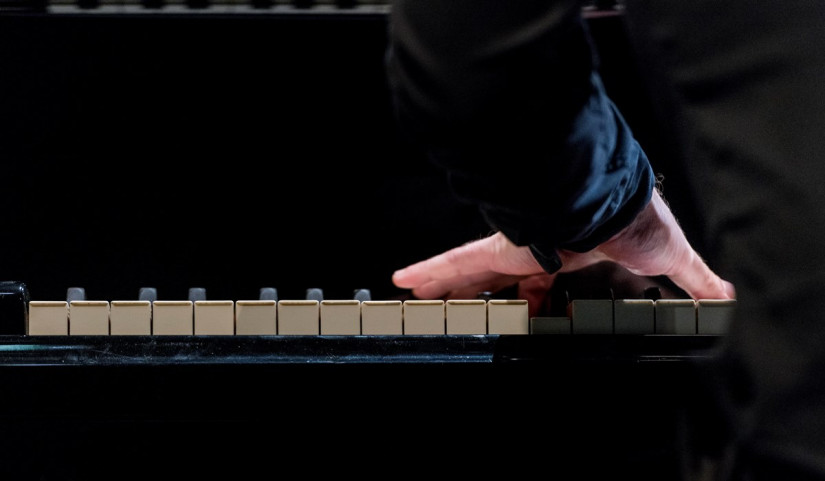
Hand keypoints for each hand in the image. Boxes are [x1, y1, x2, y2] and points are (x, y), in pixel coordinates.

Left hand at [391, 190, 735, 316]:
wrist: (623, 202)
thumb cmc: (642, 221)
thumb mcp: (669, 260)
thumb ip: (691, 281)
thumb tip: (724, 297)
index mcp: (570, 252)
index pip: (543, 276)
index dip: (531, 293)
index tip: (527, 304)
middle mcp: (536, 248)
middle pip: (495, 274)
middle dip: (473, 289)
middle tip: (449, 301)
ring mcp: (515, 245)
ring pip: (469, 268)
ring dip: (442, 282)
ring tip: (413, 293)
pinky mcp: (502, 243)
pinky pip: (458, 257)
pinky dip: (432, 268)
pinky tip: (405, 279)